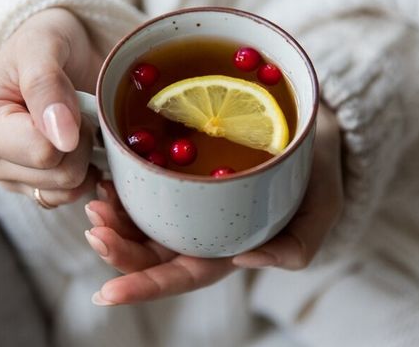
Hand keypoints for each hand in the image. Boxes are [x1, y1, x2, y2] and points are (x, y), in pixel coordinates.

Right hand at [0, 9, 102, 206]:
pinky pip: (74, 197)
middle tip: (75, 110)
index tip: (67, 99)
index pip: (42, 153)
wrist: (59, 52)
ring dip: (86, 156)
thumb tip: (62, 140)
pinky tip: (84, 147)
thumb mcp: (42, 46)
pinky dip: (89, 173)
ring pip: (70, 189)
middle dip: (81, 141)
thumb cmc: (43, 43)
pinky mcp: (38, 191)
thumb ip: (46, 85)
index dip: (71, 127)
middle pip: (60, 175)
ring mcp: (15, 181)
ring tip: (75, 125)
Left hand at [84, 105, 342, 304]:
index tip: (105, 293)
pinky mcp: (179, 171)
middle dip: (117, 248)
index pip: (182, 276)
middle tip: (95, 227)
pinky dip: (123, 186)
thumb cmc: (316, 171)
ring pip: (140, 220)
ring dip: (112, 218)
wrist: (308, 125)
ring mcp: (188, 201)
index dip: (144, 287)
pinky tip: (108, 175)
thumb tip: (244, 260)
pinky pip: (145, 185)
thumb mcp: (323, 208)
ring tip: (95, 201)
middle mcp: (201, 230)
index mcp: (229, 248)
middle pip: (150, 252)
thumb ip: (297, 246)